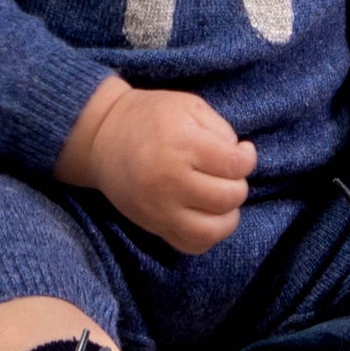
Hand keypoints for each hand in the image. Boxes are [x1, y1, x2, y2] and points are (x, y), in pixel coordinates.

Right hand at [54, 78, 256, 254]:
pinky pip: (192, 245)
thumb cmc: (149, 117)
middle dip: (238, 183)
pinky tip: (206, 215)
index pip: (235, 165)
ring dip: (228, 214)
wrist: (102, 137)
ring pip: (214, 229)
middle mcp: (172, 180)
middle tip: (227, 172)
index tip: (242, 151)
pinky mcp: (154, 225)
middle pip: (229, 196)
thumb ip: (220, 129)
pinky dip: (207, 235)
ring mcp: (161, 208)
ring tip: (221, 198)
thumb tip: (239, 157)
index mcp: (183, 145)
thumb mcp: (188, 105)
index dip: (247, 157)